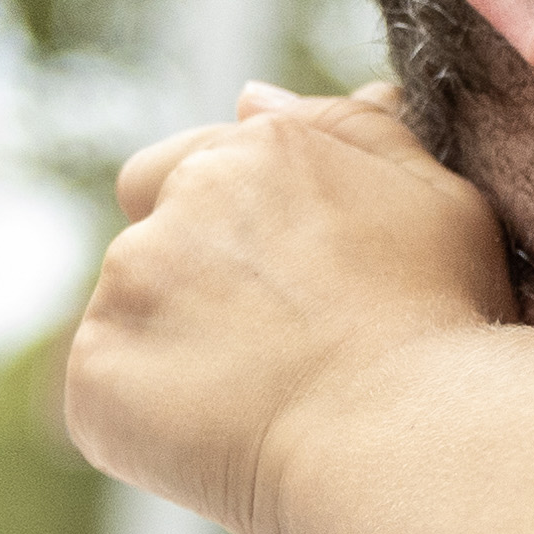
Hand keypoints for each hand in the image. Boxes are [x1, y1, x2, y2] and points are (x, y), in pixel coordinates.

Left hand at [65, 84, 513, 533]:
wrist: (405, 436)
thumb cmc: (438, 322)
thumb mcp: (437, 198)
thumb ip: (351, 131)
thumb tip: (255, 95)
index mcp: (257, 149)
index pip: (192, 166)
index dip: (234, 228)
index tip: (286, 287)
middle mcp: (180, 200)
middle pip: (156, 238)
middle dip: (197, 282)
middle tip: (275, 348)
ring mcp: (127, 285)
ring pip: (131, 313)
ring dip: (174, 345)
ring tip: (263, 400)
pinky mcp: (95, 371)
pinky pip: (106, 395)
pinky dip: (149, 419)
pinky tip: (225, 439)